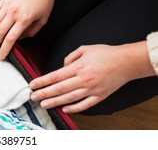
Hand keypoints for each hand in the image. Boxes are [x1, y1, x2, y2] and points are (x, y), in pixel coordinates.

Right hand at [0, 0, 68, 59]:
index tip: (1, 56)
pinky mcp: (3, 0)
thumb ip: (31, 32)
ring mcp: (6, 6)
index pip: (10, 38)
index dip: (4, 49)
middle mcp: (13, 13)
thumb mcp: (43, 20)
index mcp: (24, 19)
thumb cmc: (44, 0)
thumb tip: (20, 39)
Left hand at [29, 42, 154, 112]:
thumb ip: (70, 57)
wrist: (126, 62)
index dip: (42, 81)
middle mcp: (83, 80)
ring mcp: (92, 89)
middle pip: (59, 88)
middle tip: (33, 96)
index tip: (32, 84)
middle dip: (44, 93)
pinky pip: (85, 104)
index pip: (55, 76)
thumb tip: (62, 66)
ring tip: (44, 104)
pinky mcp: (100, 96)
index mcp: (78, 67)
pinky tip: (64, 109)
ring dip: (55, 102)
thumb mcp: (84, 49)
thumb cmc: (105, 53)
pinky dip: (74, 108)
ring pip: (69, 98)